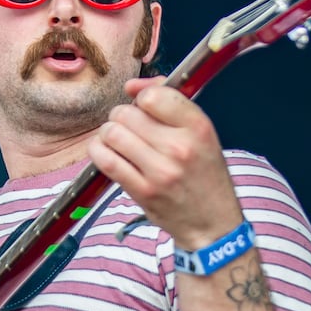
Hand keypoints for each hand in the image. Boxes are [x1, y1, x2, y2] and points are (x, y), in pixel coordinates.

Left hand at [87, 76, 244, 249]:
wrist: (212, 223)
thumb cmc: (205, 175)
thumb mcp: (201, 134)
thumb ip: (171, 103)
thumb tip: (131, 86)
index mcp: (198, 128)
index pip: (155, 96)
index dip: (142, 97)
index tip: (144, 107)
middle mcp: (180, 148)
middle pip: (127, 114)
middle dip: (121, 116)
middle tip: (129, 128)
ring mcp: (160, 171)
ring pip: (112, 134)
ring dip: (108, 134)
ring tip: (118, 141)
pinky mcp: (142, 191)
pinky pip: (106, 160)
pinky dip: (99, 151)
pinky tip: (107, 152)